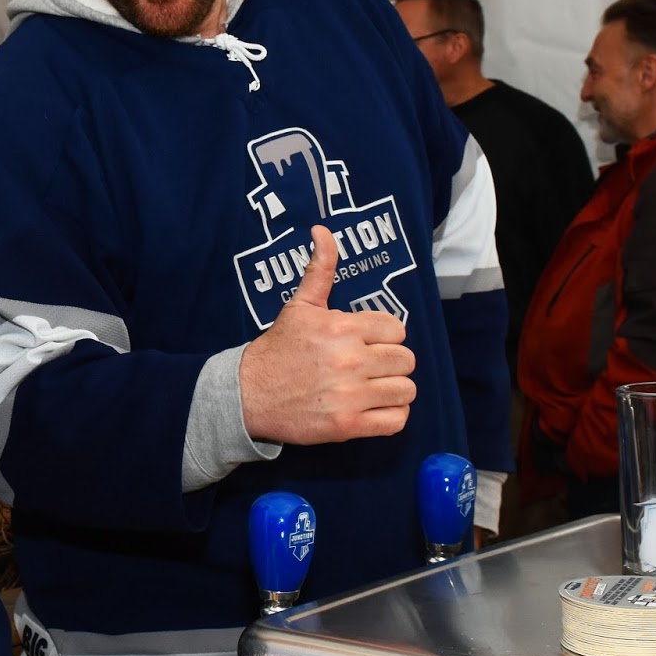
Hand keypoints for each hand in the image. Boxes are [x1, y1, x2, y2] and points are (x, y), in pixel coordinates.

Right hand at [239, 226, 415, 444]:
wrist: (249, 393)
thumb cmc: (279, 349)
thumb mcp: (300, 305)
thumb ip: (320, 268)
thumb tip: (323, 229)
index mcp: (341, 328)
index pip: (396, 329)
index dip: (385, 336)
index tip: (368, 342)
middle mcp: (349, 360)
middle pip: (405, 360)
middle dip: (391, 362)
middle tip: (371, 366)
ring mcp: (350, 395)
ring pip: (406, 390)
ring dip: (394, 389)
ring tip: (374, 387)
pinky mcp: (348, 425)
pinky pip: (396, 420)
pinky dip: (392, 415)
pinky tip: (374, 407)